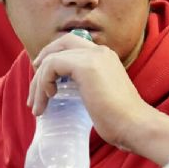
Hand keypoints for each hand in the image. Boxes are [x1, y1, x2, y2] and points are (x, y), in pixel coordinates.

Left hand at [27, 32, 168, 163]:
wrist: (134, 125)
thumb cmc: (120, 119)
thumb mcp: (100, 94)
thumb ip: (86, 84)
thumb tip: (61, 89)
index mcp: (105, 57)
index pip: (73, 45)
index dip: (55, 57)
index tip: (44, 81)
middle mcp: (100, 51)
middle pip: (62, 42)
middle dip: (43, 60)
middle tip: (34, 85)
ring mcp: (93, 56)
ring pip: (52, 57)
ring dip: (38, 81)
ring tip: (36, 106)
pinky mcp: (85, 66)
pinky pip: (51, 65)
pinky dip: (43, 82)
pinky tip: (49, 97)